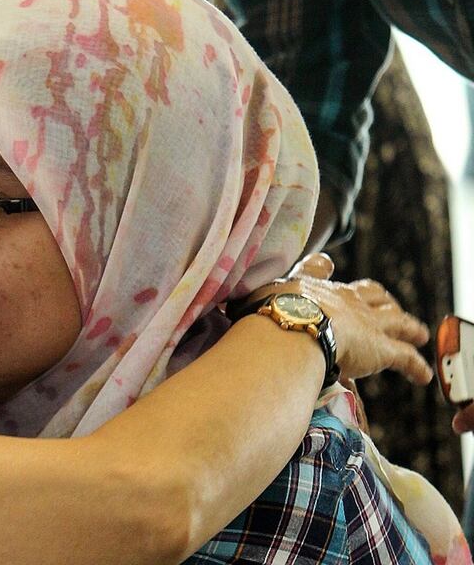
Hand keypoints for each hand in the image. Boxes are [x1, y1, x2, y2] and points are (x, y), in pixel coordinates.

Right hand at [247, 253, 432, 384]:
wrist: (290, 329)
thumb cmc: (263, 316)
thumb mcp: (249, 300)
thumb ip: (246, 302)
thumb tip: (217, 304)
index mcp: (309, 286)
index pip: (317, 268)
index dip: (322, 267)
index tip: (326, 265)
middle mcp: (342, 298)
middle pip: (369, 292)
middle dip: (379, 298)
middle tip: (384, 304)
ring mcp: (365, 322)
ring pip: (396, 320)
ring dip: (408, 327)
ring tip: (418, 333)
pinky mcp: (380, 349)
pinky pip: (406, 358)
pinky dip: (416, 367)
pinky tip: (422, 376)